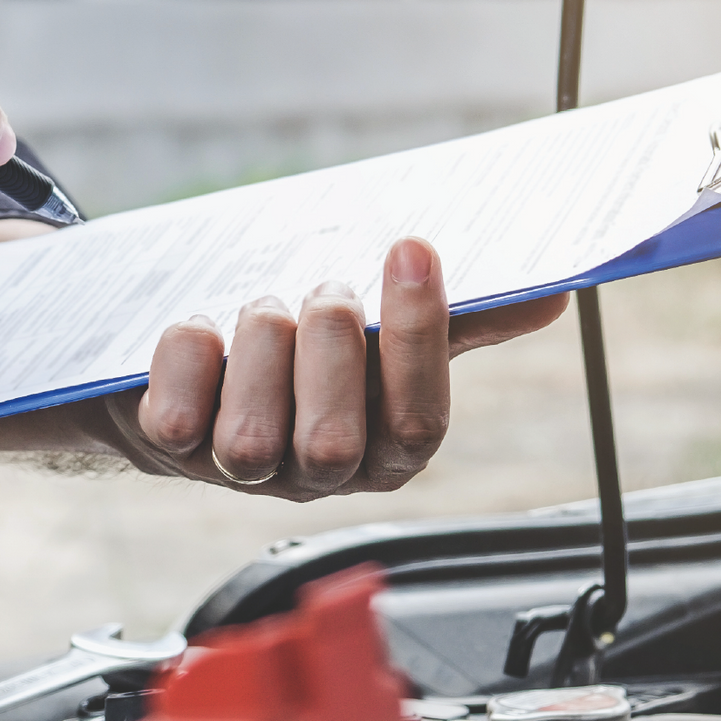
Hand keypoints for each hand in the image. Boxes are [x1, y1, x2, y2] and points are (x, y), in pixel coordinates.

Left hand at [96, 238, 565, 500]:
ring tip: (261, 310)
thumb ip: (457, 321)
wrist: (191, 360)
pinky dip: (186, 355)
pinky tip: (200, 331)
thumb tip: (551, 296)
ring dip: (260, 348)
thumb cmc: (301, 344)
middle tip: (323, 291)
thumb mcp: (380, 330)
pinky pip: (176, 418)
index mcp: (383, 448)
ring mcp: (238, 470)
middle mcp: (315, 472)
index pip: (419, 422)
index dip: (418, 336)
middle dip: (330, 350)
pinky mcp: (169, 450)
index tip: (411, 248)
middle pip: (335, 443)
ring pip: (252, 438)